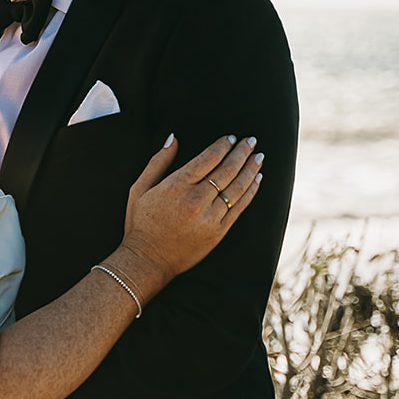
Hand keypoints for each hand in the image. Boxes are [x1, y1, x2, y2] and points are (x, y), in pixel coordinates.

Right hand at [119, 134, 262, 290]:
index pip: (207, 159)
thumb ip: (158, 162)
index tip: (230, 138)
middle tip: (251, 140)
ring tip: (259, 156)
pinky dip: (250, 192)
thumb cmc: (140, 223)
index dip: (222, 146)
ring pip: (236, 188)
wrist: (147, 260)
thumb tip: (174, 138)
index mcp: (176, 186)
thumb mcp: (140, 188)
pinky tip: (257, 179)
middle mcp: (195, 200)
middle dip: (241, 152)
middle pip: (226, 170)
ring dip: (250, 169)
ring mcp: (209, 217)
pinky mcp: (218, 232)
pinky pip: (239, 208)